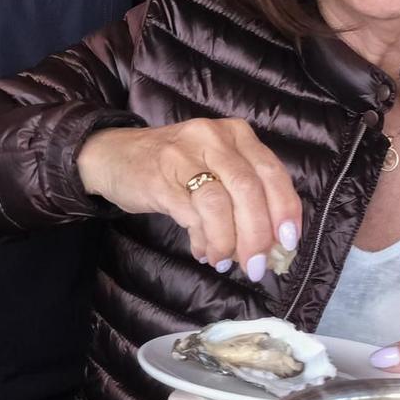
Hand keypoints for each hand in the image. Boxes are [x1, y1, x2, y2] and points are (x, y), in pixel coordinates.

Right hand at [77, 119, 303, 278]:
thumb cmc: (171, 166)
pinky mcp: (159, 178)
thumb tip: (270, 246)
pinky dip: (203, 238)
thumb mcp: (214, 167)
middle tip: (257, 265)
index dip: (285, 210)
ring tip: (225, 261)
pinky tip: (203, 251)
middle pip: (249, 189)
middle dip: (258, 234)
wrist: (111, 155)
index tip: (288, 242)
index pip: (272, 172)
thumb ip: (242, 196)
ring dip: (229, 240)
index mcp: (236, 134)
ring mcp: (184, 155)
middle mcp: (213, 138)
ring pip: (221, 202)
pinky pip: (191, 214)